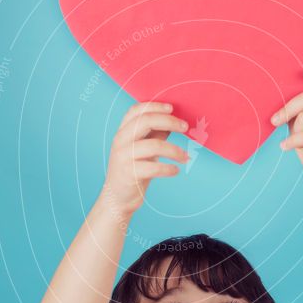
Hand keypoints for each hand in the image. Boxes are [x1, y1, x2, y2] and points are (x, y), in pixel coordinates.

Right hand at [102, 101, 189, 215]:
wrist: (117, 197)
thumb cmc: (133, 169)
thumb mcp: (142, 148)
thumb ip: (155, 133)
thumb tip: (174, 120)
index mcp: (123, 131)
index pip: (136, 110)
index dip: (154, 105)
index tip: (172, 108)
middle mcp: (121, 141)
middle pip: (145, 121)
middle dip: (169, 121)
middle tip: (185, 127)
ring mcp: (124, 157)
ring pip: (154, 145)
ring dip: (175, 150)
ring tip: (185, 157)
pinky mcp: (129, 173)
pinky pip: (154, 168)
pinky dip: (168, 168)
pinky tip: (176, 170)